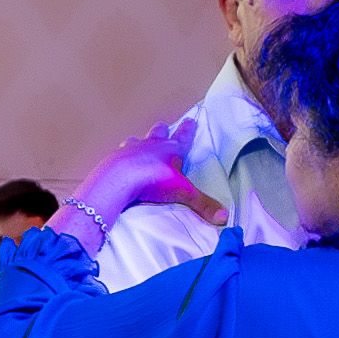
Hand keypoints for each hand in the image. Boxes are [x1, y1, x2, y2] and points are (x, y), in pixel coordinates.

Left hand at [62, 118, 218, 240]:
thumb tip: (224, 217)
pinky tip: (118, 161)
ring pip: (137, 140)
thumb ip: (202, 204)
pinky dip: (120, 157)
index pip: (184, 136)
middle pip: (159, 132)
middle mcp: (152, 145)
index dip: (188, 129)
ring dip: (139, 142)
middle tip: (163, 127)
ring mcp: (131, 149)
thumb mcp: (182, 193)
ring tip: (137, 142)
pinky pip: (118, 155)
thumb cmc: (153, 181)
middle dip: (163, 130)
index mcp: (171, 149)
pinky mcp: (114, 159)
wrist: (119, 179)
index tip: (191, 121)